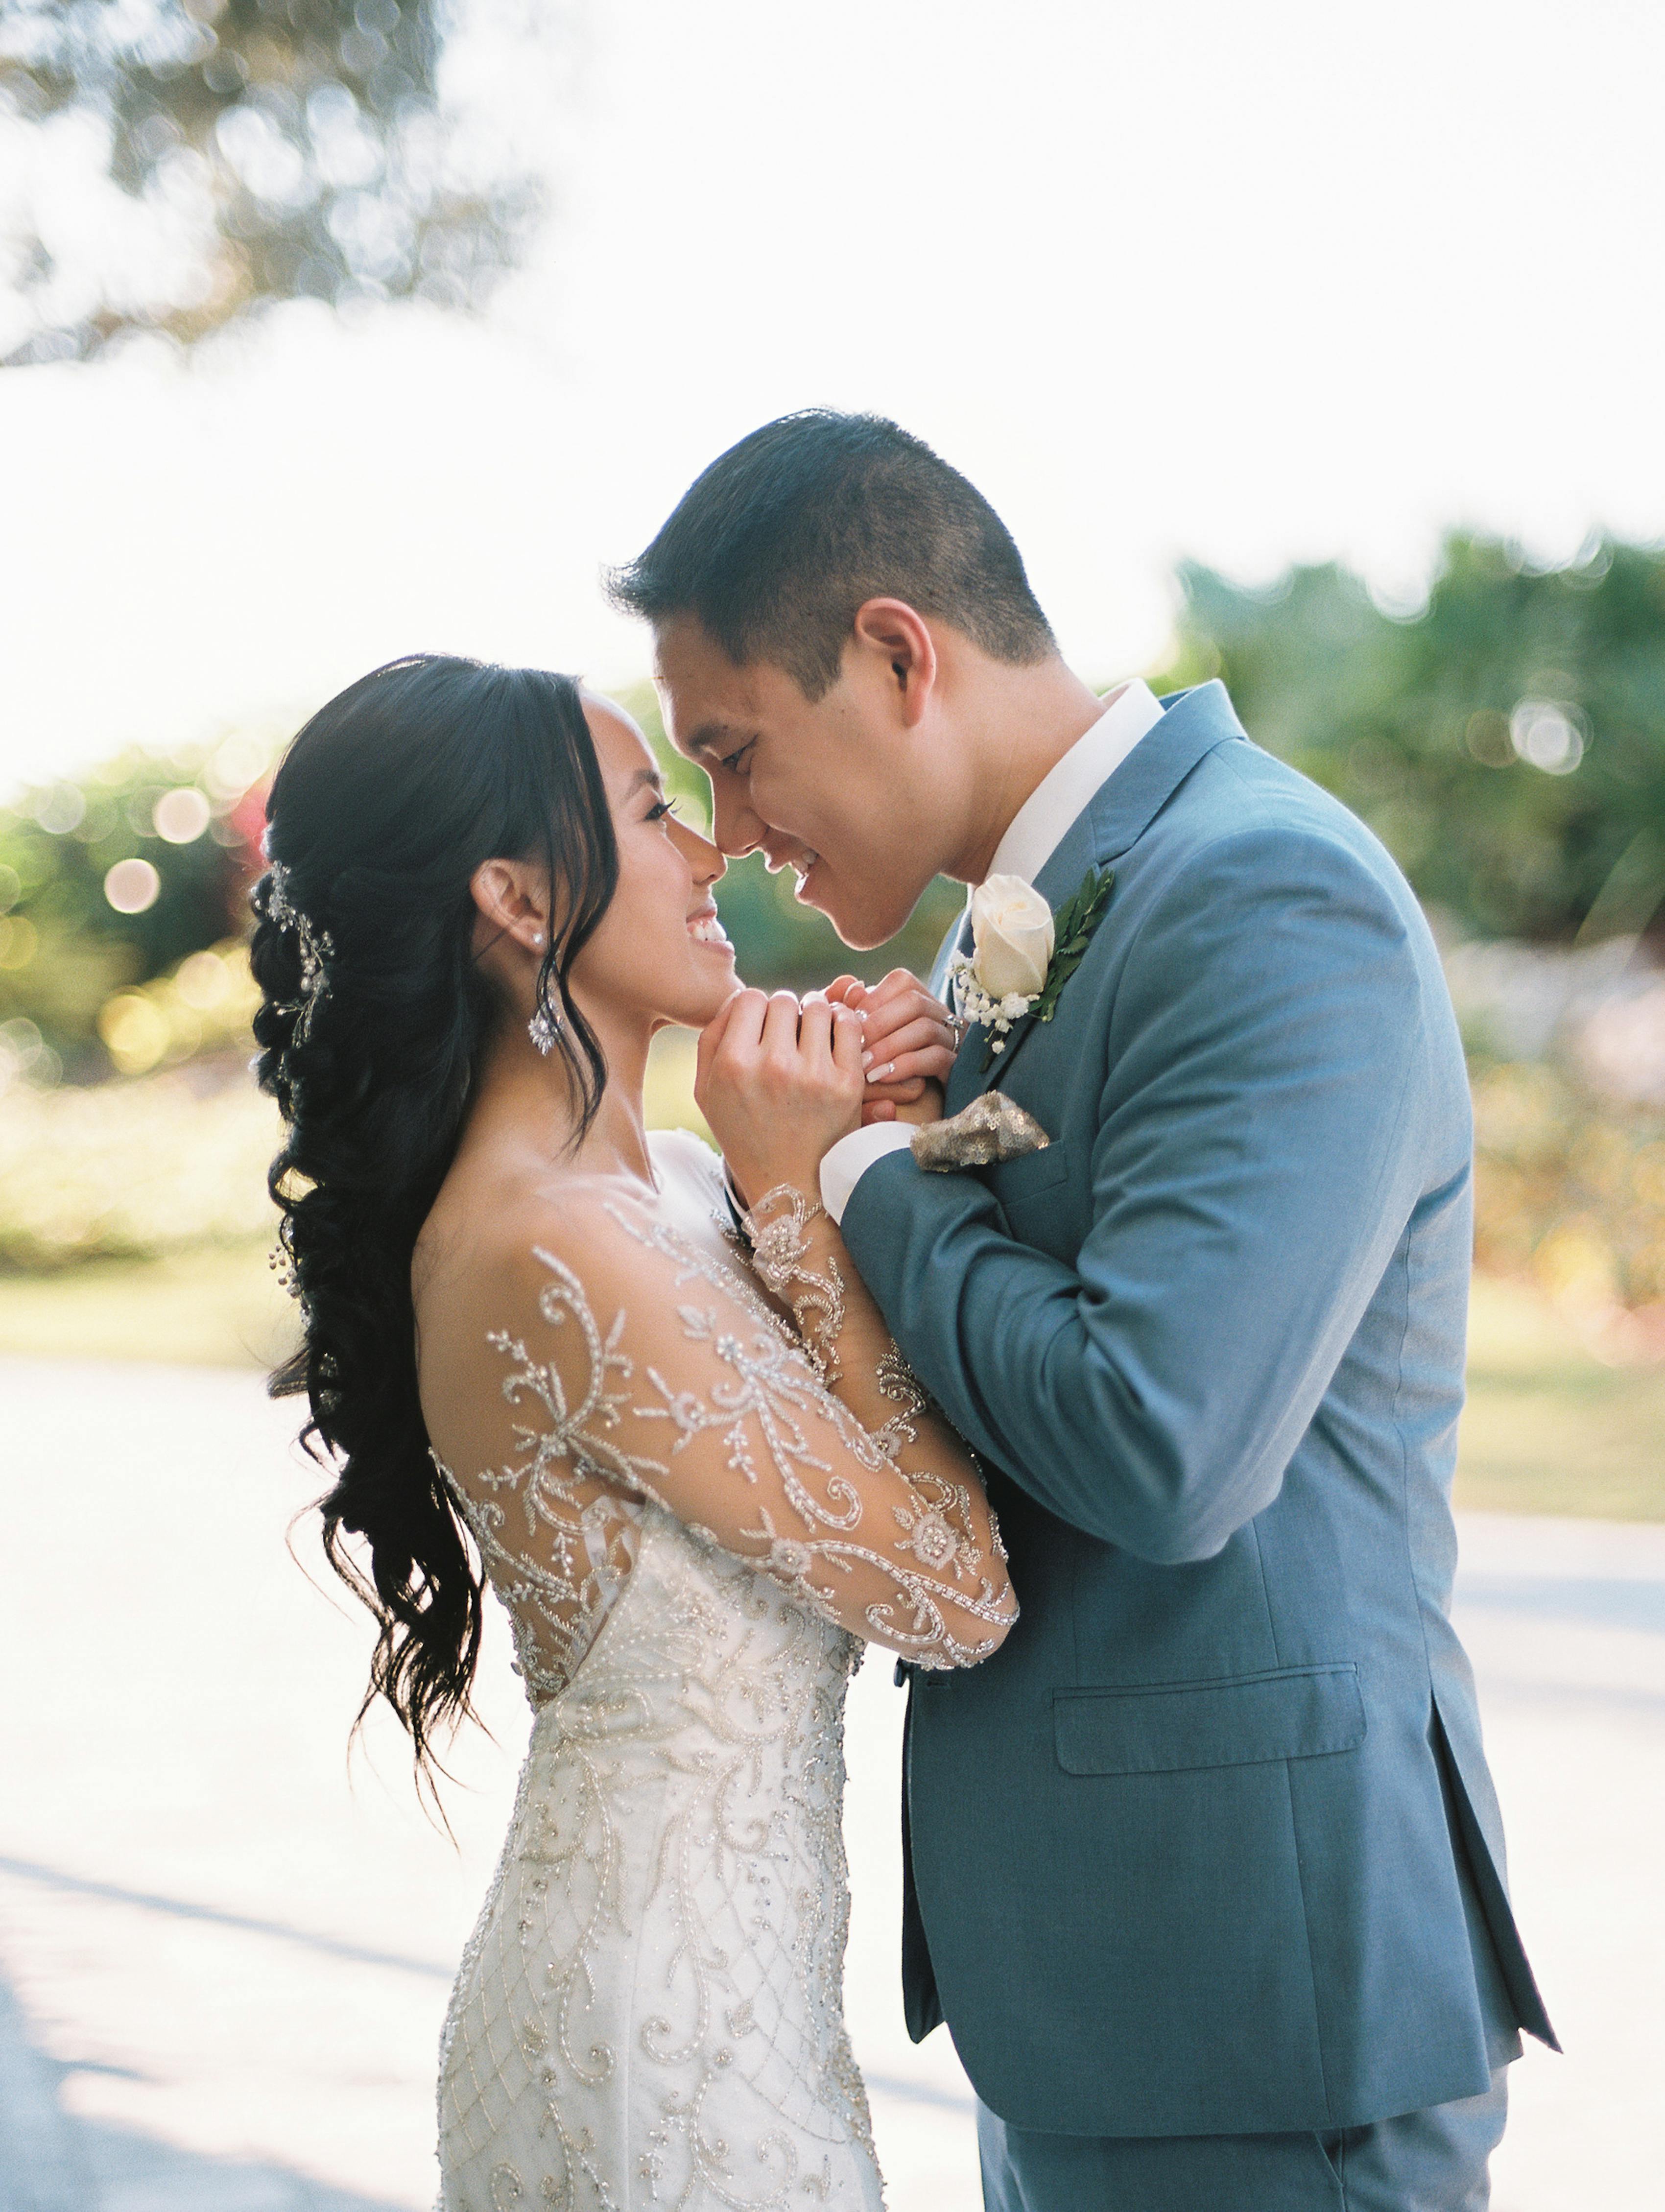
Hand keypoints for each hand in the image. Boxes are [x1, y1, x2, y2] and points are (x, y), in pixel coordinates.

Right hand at [696, 988, 865, 1202]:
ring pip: (818, 1007)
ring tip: (811, 1036)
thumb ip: (711, 1040)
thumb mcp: (707, 1093)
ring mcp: (813, 1074)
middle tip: (787, 1035)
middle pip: (784, 1000)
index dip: (756, 1009)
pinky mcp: (847, 1084)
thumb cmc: (744, 1134)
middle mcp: (772, 1066)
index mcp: (732, 1065)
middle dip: (786, 1012)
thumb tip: (736, 998)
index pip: (749, 998)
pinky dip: (843, 1024)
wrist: (788, 1185)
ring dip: (815, 1016)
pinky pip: (849, 1025)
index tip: (761, 1028)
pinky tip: (834, 1040)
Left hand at [825, 969, 957, 1127]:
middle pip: (914, 1001)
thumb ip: (856, 1011)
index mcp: (917, 998)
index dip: (874, 999)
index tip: (849, 1021)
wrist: (905, 1104)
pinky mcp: (955, 1065)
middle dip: (879, 1023)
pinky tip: (883, 1077)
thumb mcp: (864, 1035)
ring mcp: (949, 1038)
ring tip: (864, 1067)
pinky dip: (905, 1065)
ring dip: (890, 1047)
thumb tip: (852, 987)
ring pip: (926, 1028)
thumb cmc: (875, 1062)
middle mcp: (938, 1013)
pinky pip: (936, 1057)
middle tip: (854, 1046)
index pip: (902, 981)